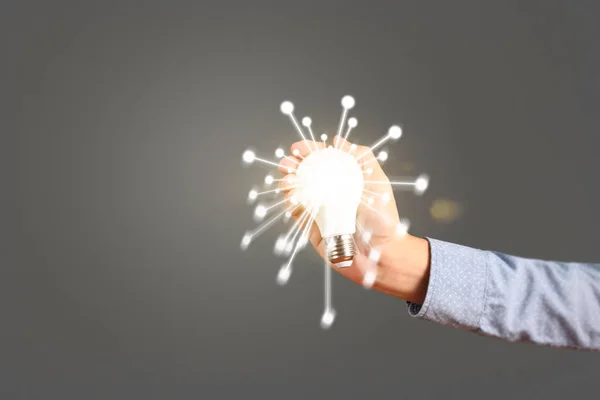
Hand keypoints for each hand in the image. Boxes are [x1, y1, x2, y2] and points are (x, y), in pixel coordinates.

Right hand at [279, 136, 429, 303]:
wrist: (381, 253)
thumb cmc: (384, 219)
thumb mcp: (378, 181)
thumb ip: (361, 158)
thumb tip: (339, 140)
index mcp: (342, 180)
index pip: (322, 160)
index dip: (309, 151)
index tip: (300, 146)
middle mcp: (328, 193)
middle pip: (304, 174)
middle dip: (292, 164)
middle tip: (289, 162)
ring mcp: (318, 210)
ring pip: (296, 191)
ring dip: (287, 180)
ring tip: (287, 175)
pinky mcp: (311, 227)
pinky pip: (296, 212)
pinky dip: (290, 200)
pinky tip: (290, 192)